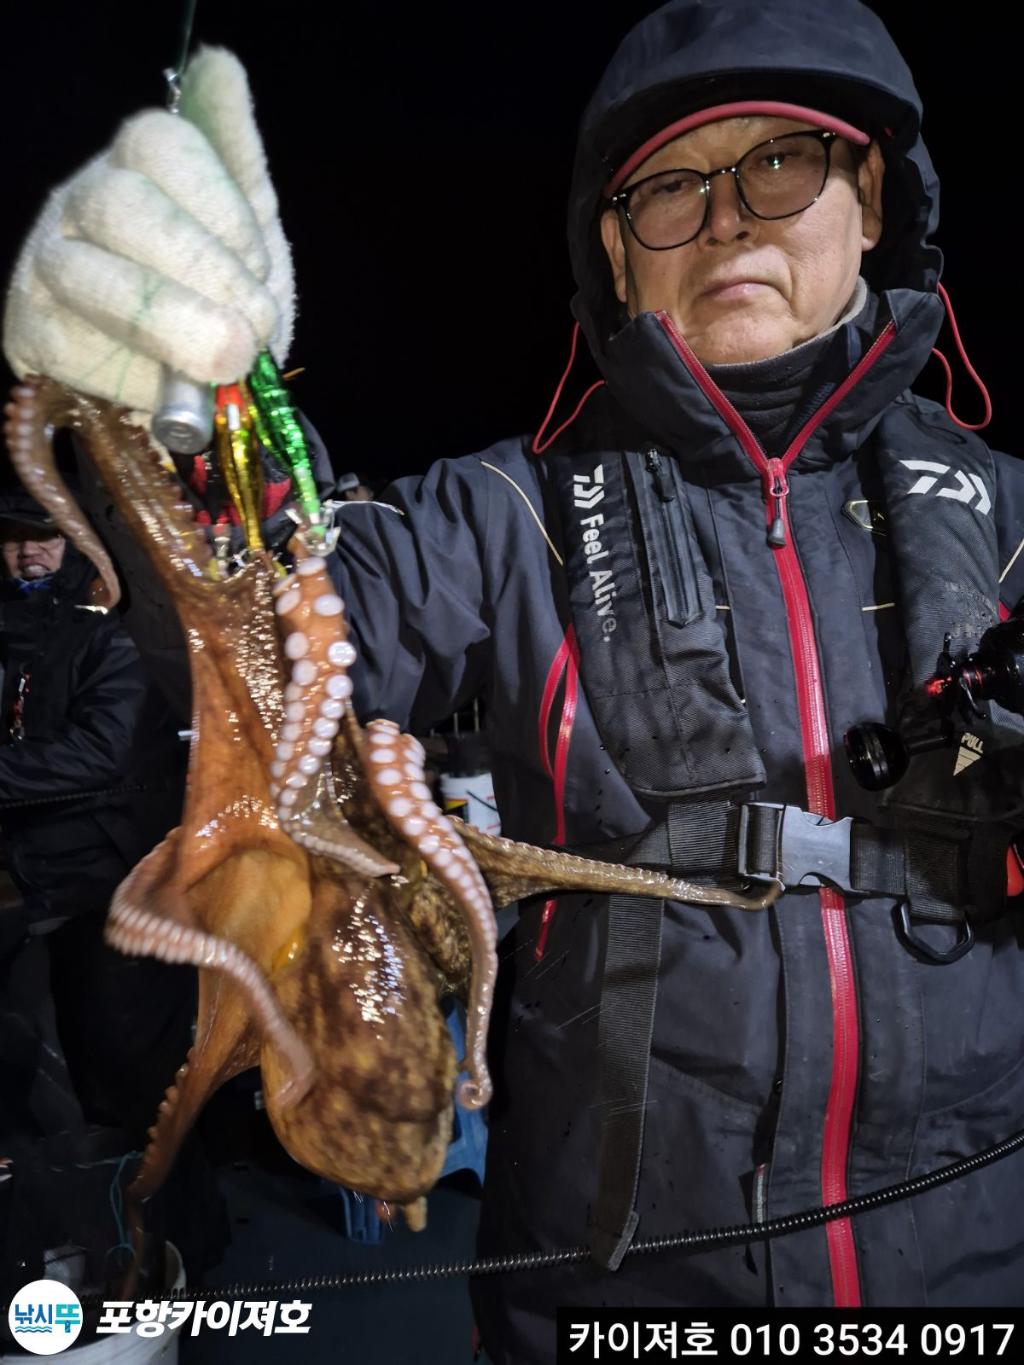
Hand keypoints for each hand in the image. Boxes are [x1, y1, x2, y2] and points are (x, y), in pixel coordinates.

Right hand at [3, 48, 294, 422]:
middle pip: (123, 206)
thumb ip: (237, 156)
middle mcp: (84, 203)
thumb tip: (221, 66)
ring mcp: (50, 266)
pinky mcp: (33, 333)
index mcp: (138, 165)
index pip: (162, 145)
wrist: (200, 385)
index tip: (260, 267)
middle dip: (203, 273)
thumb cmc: (222, 300)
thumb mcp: (249, 230)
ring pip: (91, 277)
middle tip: (252, 329)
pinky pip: (74, 347)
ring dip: (174, 325)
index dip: (223, 210)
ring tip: (227, 360)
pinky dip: (139, 376)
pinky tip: (173, 387)